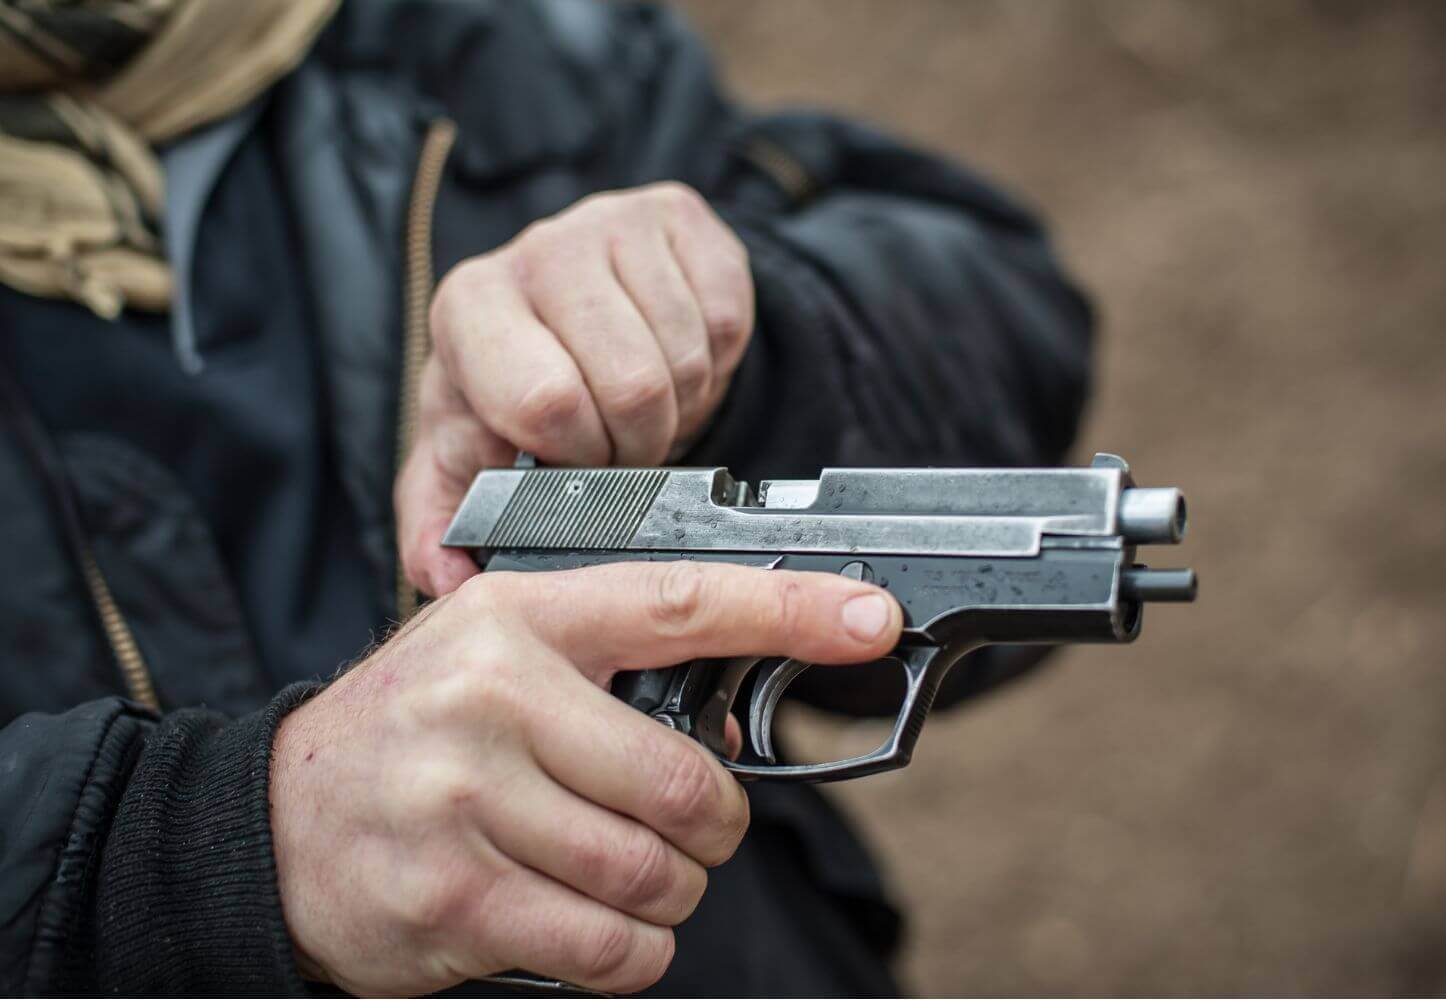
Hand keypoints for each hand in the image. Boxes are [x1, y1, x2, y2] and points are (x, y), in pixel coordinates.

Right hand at [269, 560, 900, 994]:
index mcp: (519, 621)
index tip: (868, 617)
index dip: (789, 610)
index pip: (679, 605)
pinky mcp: (458, 899)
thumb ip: (611, 672)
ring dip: (669, 893)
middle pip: (686, 784)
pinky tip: (590, 920)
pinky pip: (611, 948)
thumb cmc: (413, 730)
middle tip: (690, 827)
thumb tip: (732, 733)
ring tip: (622, 873)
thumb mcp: (499, 656)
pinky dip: (632, 951)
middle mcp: (494, 699)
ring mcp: (469, 802)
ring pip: (656, 876)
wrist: (276, 821)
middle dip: (713, 826)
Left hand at [397, 182, 754, 597]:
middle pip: (631, 384)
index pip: (545, 399)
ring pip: (687, 356)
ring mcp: (610, 221)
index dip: (578, 454)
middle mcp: (535, 251)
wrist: (576, 314)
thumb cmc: (516, 396)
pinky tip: (676, 357)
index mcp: (467, 310)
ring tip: (644, 401)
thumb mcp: (468, 461)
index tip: (574, 462)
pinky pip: (727, 318)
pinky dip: (716, 362)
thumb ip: (440, 525)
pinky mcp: (679, 215)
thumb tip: (446, 574)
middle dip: (636, 440)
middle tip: (618, 442)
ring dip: (680, 404)